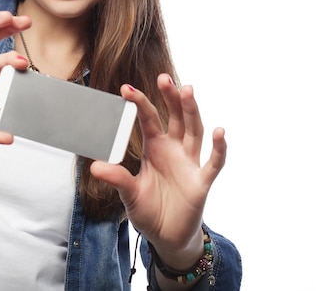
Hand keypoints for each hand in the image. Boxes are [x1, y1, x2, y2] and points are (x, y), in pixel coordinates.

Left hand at [90, 74, 226, 268]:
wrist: (167, 237)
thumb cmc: (149, 210)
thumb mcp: (129, 193)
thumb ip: (117, 178)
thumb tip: (95, 166)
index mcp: (155, 147)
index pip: (148, 119)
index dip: (139, 103)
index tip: (126, 88)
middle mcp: (174, 150)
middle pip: (176, 117)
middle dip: (171, 97)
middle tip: (164, 78)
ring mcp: (189, 164)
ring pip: (194, 132)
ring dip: (192, 111)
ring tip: (187, 90)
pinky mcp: (201, 182)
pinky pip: (213, 163)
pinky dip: (218, 148)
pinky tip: (219, 132)